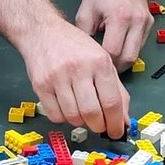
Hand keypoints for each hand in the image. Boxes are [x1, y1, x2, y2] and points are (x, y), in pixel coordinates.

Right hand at [25, 16, 129, 137]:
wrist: (43, 32)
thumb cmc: (75, 47)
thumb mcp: (102, 61)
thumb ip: (116, 90)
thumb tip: (124, 120)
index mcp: (99, 62)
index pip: (111, 102)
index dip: (116, 123)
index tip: (116, 132)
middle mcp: (78, 69)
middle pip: (92, 113)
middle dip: (98, 126)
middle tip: (99, 126)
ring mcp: (57, 78)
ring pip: (73, 117)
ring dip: (80, 122)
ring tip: (82, 112)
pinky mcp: (41, 85)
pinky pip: (55, 115)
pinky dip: (63, 118)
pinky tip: (66, 107)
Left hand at [75, 0, 153, 69]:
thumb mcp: (85, 11)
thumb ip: (85, 35)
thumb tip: (86, 55)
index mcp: (119, 17)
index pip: (113, 52)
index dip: (103, 61)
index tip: (95, 62)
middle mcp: (137, 21)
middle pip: (129, 58)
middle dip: (116, 66)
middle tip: (104, 65)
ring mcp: (146, 23)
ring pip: (137, 54)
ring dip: (124, 59)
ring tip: (110, 55)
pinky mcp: (150, 23)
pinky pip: (141, 45)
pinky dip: (130, 49)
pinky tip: (119, 45)